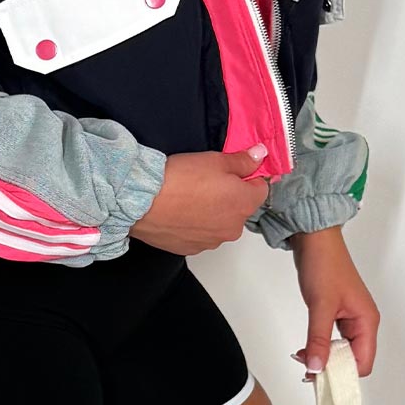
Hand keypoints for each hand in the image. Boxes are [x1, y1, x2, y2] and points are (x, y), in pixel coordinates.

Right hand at [128, 147, 272, 255]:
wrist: (143, 201)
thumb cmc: (181, 178)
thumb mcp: (215, 160)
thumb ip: (243, 161)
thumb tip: (260, 156)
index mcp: (244, 205)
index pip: (260, 189)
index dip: (247, 177)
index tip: (231, 170)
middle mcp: (233, 228)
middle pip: (239, 208)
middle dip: (229, 195)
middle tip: (206, 181)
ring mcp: (212, 242)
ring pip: (219, 222)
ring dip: (211, 211)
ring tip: (189, 196)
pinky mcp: (191, 249)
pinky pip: (200, 234)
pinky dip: (194, 224)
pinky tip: (179, 211)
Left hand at [288, 228, 379, 380]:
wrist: (313, 238)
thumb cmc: (324, 264)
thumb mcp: (320, 305)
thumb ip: (318, 339)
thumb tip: (316, 368)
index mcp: (367, 321)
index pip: (363, 363)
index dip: (343, 374)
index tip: (321, 379)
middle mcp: (362, 322)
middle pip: (353, 360)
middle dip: (331, 367)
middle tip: (307, 369)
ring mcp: (349, 317)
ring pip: (341, 350)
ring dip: (324, 357)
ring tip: (303, 358)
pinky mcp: (336, 312)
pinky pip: (332, 339)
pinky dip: (320, 345)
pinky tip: (306, 347)